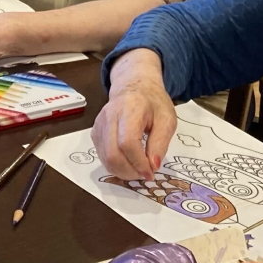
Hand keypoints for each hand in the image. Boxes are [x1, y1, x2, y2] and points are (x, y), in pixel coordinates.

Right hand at [92, 50, 175, 178]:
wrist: (134, 87)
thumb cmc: (153, 103)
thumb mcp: (167, 120)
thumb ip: (161, 143)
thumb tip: (153, 166)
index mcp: (130, 109)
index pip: (127, 142)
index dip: (139, 163)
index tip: (151, 172)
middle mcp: (109, 116)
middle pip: (112, 154)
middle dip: (130, 171)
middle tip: (144, 174)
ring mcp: (99, 124)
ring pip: (105, 158)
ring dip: (123, 171)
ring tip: (138, 169)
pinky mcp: (95, 132)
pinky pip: (102, 156)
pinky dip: (116, 165)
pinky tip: (129, 162)